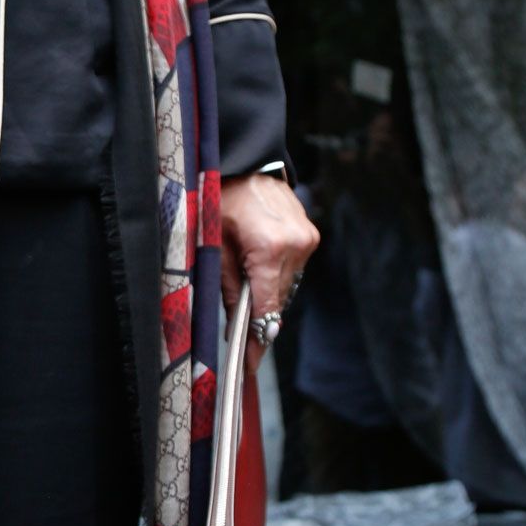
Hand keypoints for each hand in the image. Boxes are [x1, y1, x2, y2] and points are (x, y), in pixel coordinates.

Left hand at [220, 173, 319, 370]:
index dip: (257, 338)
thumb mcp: (214, 244)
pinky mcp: (310, 235)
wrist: (247, 162)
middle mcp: (296, 245)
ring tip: (247, 283)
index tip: (251, 363)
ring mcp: (307, 239)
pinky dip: (276, 275)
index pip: (266, 306)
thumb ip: (229, 287)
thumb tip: (237, 326)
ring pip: (287, 286)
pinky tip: (259, 265)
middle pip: (278, 300)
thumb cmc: (222, 198)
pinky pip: (293, 269)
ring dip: (268, 292)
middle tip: (241, 333)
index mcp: (269, 247)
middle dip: (259, 315)